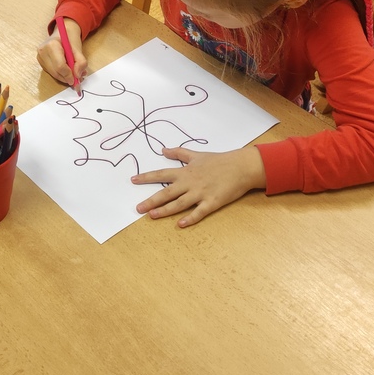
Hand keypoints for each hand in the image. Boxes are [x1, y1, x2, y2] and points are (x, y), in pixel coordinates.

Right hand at [36, 17, 86, 85]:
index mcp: (52, 45)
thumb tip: (77, 75)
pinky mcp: (40, 61)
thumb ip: (81, 62)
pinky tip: (66, 70)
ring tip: (74, 73)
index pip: (60, 66)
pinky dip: (60, 74)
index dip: (69, 75)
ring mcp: (39, 57)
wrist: (61, 32)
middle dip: (67, 78)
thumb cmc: (69, 39)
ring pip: (53, 74)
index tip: (77, 79)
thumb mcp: (78, 49)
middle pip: (56, 72)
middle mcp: (42, 51)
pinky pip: (51, 72)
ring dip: (64, 77)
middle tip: (77, 79)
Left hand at [132, 146, 265, 226]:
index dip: (146, 177)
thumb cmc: (219, 161)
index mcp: (185, 172)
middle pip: (166, 192)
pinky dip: (190, 218)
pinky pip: (199, 212)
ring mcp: (200, 193)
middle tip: (137, 208)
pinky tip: (180, 224)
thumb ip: (179, 153)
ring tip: (152, 216)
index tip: (133, 180)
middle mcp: (190, 183)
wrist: (240, 167)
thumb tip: (163, 149)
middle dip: (151, 200)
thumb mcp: (196, 155)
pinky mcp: (212, 202)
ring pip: (179, 204)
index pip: (161, 174)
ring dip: (165, 210)